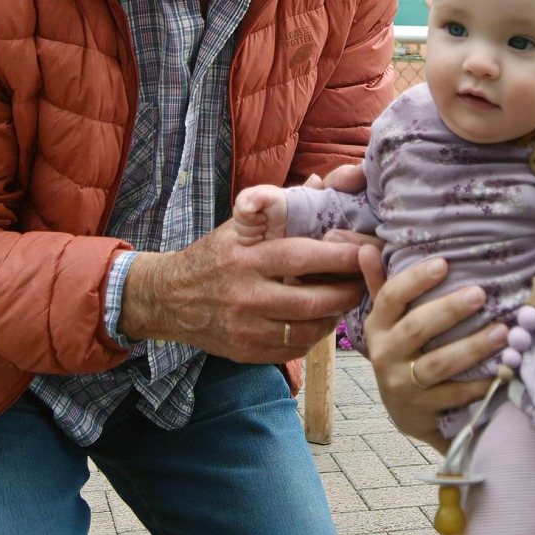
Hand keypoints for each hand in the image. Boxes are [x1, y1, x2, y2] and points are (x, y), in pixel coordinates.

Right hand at [119, 219, 364, 361]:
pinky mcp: (244, 352)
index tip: (364, 251)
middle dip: (345, 292)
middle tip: (364, 282)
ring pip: (306, 330)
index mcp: (245, 258)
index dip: (338, 256)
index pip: (301, 257)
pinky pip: (292, 349)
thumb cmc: (213, 255)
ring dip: (334, 317)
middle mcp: (244, 295)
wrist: (170, 297)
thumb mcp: (238, 226)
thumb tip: (319, 181)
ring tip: (346, 301)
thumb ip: (279, 206)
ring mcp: (244, 328)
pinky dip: (314, 336)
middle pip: (310, 301)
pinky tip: (321, 321)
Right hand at [233, 184, 287, 244]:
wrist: (287, 218)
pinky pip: (242, 241)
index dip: (249, 214)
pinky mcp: (246, 236)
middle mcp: (240, 211)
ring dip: (255, 231)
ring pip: (239, 233)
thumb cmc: (279, 204)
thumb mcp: (272, 196)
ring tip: (265, 226)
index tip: (262, 214)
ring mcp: (242, 224)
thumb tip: (247, 209)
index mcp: (244, 199)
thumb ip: (259, 197)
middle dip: (254, 223)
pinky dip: (253, 240)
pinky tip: (262, 235)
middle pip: (237, 222)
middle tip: (265, 219)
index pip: (238, 209)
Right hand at [357, 245, 507, 452]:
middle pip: (416, 328)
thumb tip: (367, 247)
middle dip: (450, 310)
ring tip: (503, 331)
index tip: (444, 264)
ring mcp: (401, 385)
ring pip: (438, 364)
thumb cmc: (402, 352)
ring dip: (472, 347)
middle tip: (481, 294)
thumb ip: (380, 285)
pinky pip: (454, 395)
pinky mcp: (422, 411)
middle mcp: (384, 354)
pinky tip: (502, 370)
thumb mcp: (387, 321)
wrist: (404, 411)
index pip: (390, 298)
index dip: (415, 280)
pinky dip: (479, 384)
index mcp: (376, 327)